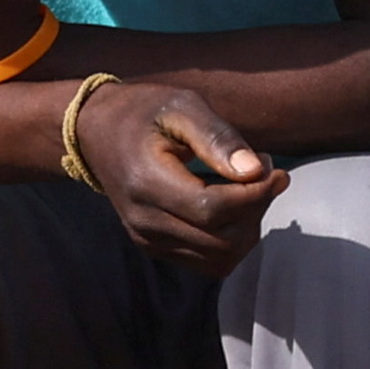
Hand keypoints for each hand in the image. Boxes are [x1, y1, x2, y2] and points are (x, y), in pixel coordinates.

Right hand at [83, 73, 288, 269]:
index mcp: (146, 183)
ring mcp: (146, 238)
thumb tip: (257, 171)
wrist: (94, 132)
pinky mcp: (153, 246)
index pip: (214, 209)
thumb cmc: (143, 112)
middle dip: (257, 209)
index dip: (256, 195)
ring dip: (247, 228)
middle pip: (222, 239)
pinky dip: (230, 240)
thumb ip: (218, 137)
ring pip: (221, 257)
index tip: (275, 168)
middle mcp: (143, 220)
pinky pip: (208, 262)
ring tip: (247, 191)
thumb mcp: (181, 106)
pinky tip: (229, 208)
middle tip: (265, 173)